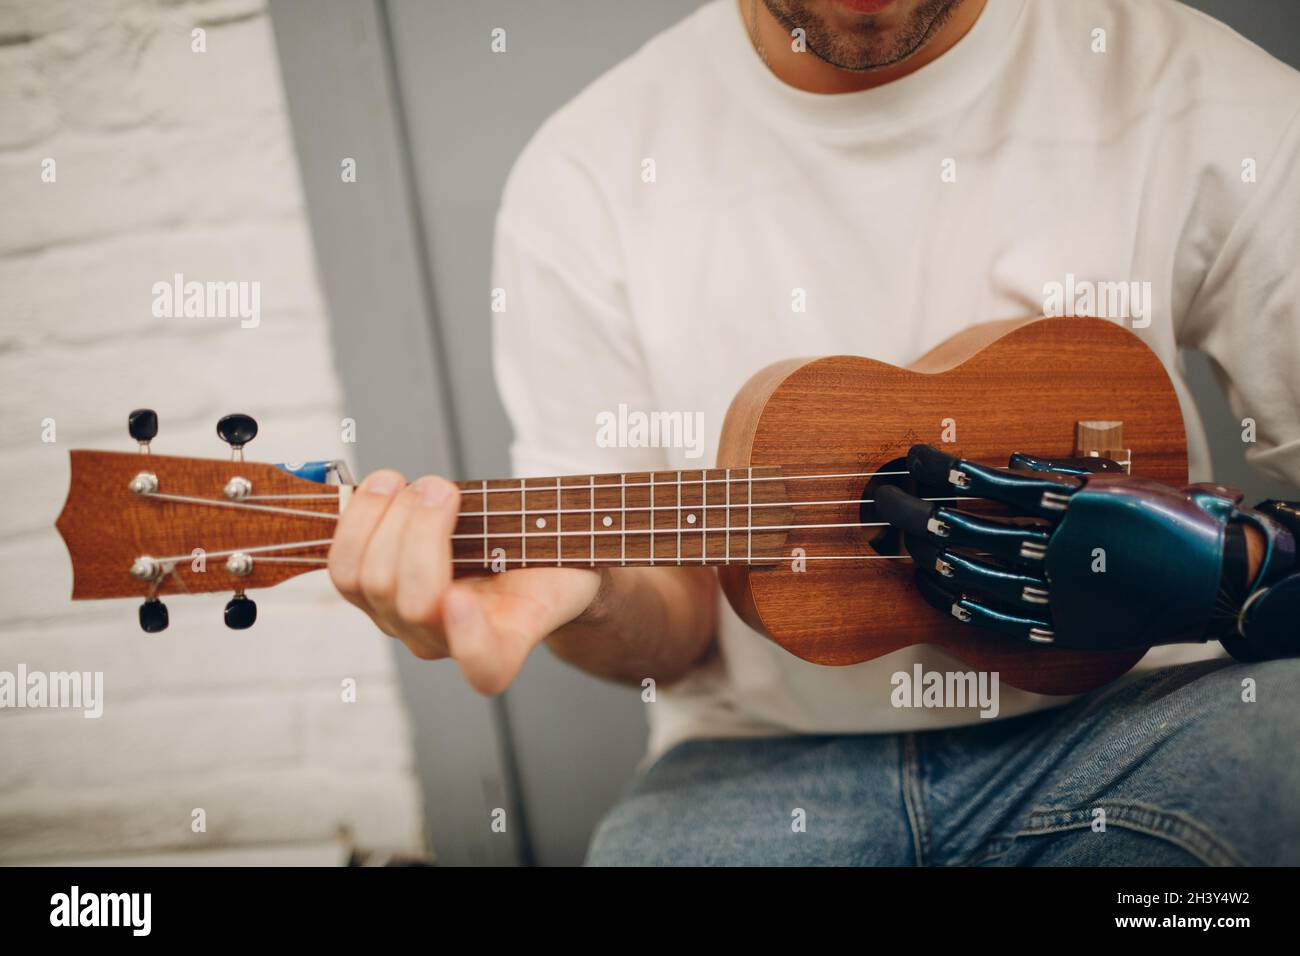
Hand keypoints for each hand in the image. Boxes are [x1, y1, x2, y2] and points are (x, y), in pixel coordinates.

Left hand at [328, 470, 602, 693]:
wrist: (521, 564)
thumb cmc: (545, 559)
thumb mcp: (566, 552)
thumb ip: (543, 547)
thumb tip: (473, 507)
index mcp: (505, 643)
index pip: (486, 665)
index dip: (469, 640)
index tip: (461, 598)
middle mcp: (447, 644)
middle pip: (413, 601)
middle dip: (420, 530)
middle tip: (443, 488)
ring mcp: (403, 624)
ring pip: (369, 582)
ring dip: (383, 520)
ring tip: (413, 482)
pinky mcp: (373, 598)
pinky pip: (344, 568)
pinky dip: (358, 519)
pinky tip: (384, 489)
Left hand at [875, 444, 1266, 652]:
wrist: (1210, 581)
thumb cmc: (1166, 524)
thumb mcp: (1116, 485)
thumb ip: (1062, 475)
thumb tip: (1013, 466)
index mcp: (1068, 505)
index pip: (987, 482)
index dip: (942, 469)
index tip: (913, 457)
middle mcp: (1057, 548)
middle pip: (966, 528)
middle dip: (915, 511)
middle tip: (883, 498)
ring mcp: (1057, 592)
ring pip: (972, 573)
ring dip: (929, 556)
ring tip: (902, 541)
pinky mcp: (1060, 628)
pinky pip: (996, 618)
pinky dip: (959, 603)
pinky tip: (934, 590)